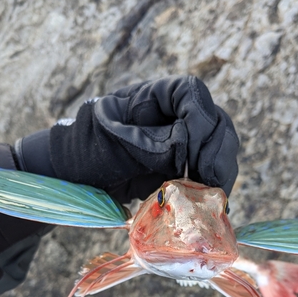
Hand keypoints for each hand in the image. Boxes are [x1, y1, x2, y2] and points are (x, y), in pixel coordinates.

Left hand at [18, 76, 238, 202]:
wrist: (77, 178)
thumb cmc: (86, 150)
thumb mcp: (112, 144)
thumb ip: (148, 143)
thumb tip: (185, 149)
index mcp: (152, 97)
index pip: (191, 94)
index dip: (201, 121)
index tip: (193, 156)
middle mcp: (173, 116)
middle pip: (214, 122)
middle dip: (217, 152)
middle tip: (212, 182)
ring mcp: (181, 142)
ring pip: (217, 148)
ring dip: (220, 172)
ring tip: (213, 196)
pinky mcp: (181, 167)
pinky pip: (208, 172)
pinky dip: (212, 187)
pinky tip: (210, 203)